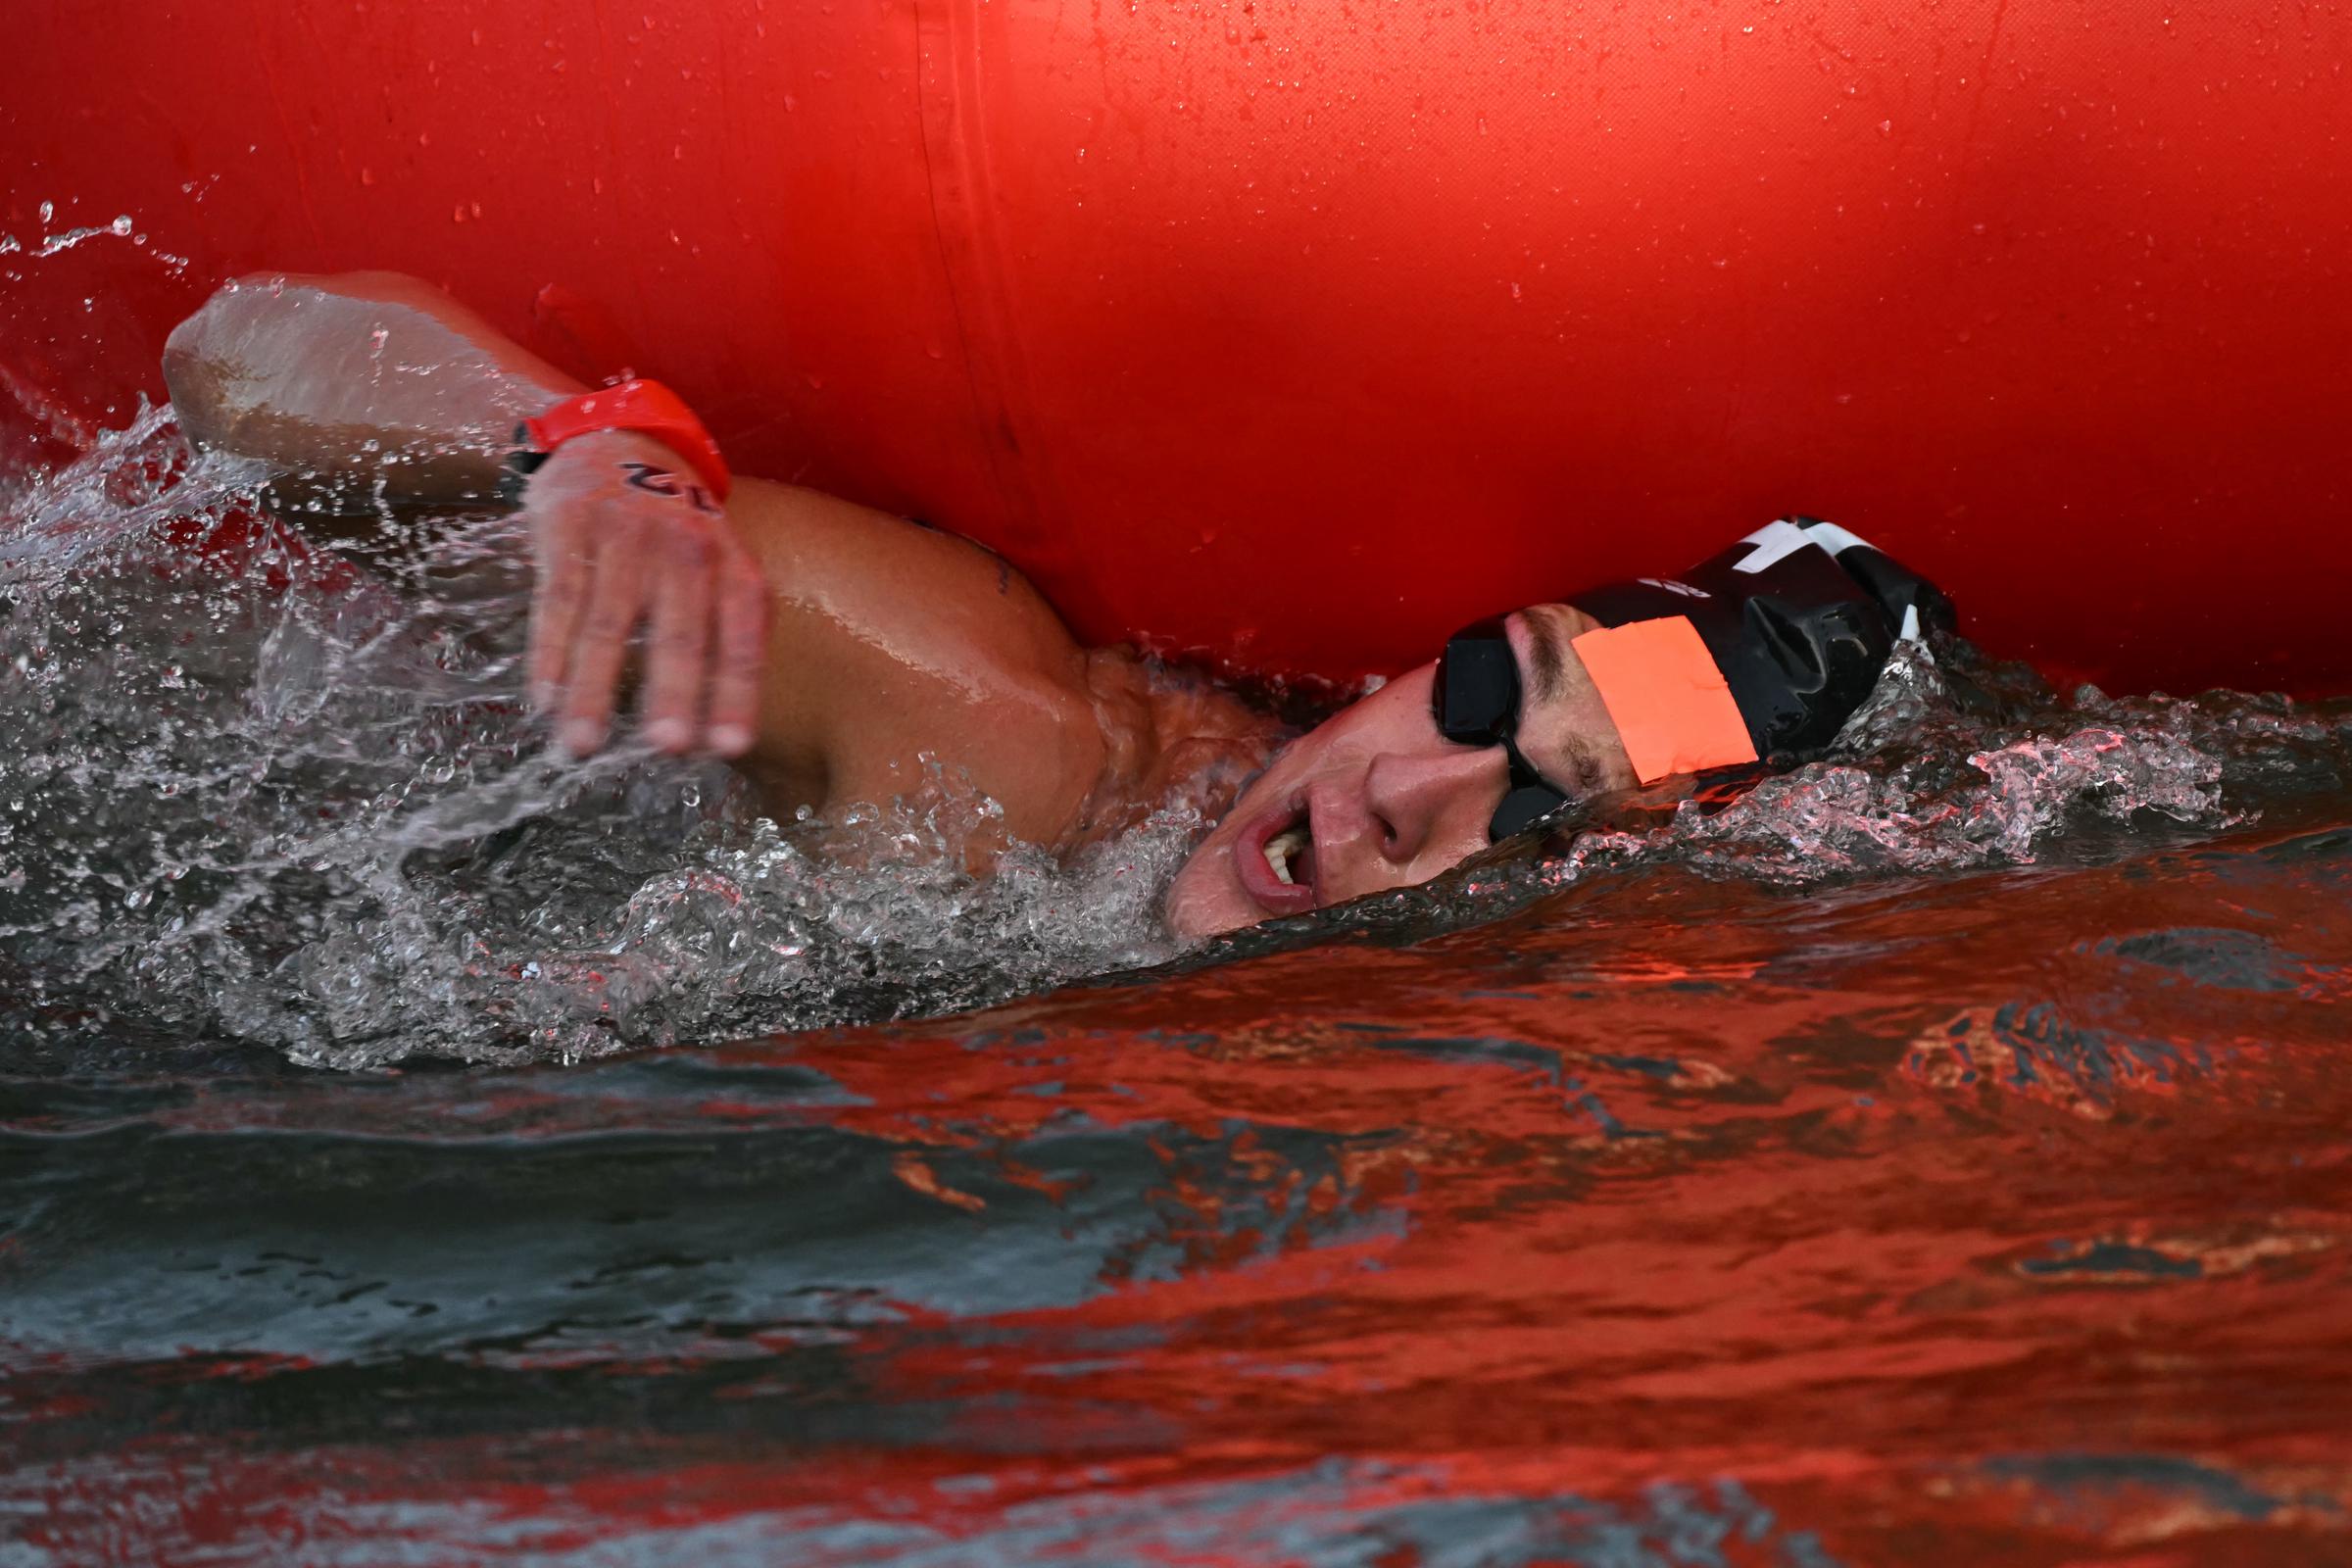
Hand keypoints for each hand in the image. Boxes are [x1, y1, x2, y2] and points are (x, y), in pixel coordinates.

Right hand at [521, 430, 769, 757]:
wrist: (621, 441)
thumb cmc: (678, 531)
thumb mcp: (723, 565)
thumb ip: (731, 629)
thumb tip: (724, 726)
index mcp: (730, 566)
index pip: (739, 637)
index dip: (737, 693)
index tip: (730, 747)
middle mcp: (684, 550)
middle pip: (678, 633)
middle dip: (674, 693)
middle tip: (667, 746)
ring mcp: (625, 536)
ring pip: (608, 625)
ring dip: (593, 690)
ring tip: (580, 744)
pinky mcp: (570, 527)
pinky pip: (559, 599)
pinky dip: (550, 653)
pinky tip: (545, 697)